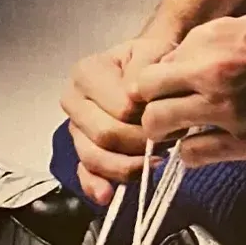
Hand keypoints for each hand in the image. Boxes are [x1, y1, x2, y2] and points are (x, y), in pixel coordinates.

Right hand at [60, 31, 179, 206]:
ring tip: (157, 159)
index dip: (149, 117)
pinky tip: (107, 194)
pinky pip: (84, 172)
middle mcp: (74, 101)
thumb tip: (135, 96)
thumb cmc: (151, 60)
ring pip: (95, 157)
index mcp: (86, 73)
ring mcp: (76, 128)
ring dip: (129, 164)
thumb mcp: (154, 50)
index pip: (121, 108)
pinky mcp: (83, 150)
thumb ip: (145, 68)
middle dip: (142, 142)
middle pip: (106, 135)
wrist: (147, 67)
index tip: (172, 114)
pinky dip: (95, 185)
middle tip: (169, 138)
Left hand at [130, 12, 245, 165]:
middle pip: (147, 100)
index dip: (155, 80)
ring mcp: (229, 113)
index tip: (166, 86)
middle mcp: (213, 77)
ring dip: (167, 130)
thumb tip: (180, 64)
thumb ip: (209, 43)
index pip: (152, 69)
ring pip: (163, 129)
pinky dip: (192, 151)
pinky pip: (195, 155)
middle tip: (167, 109)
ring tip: (183, 128)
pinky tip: (206, 143)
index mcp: (213, 44)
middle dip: (152, 105)